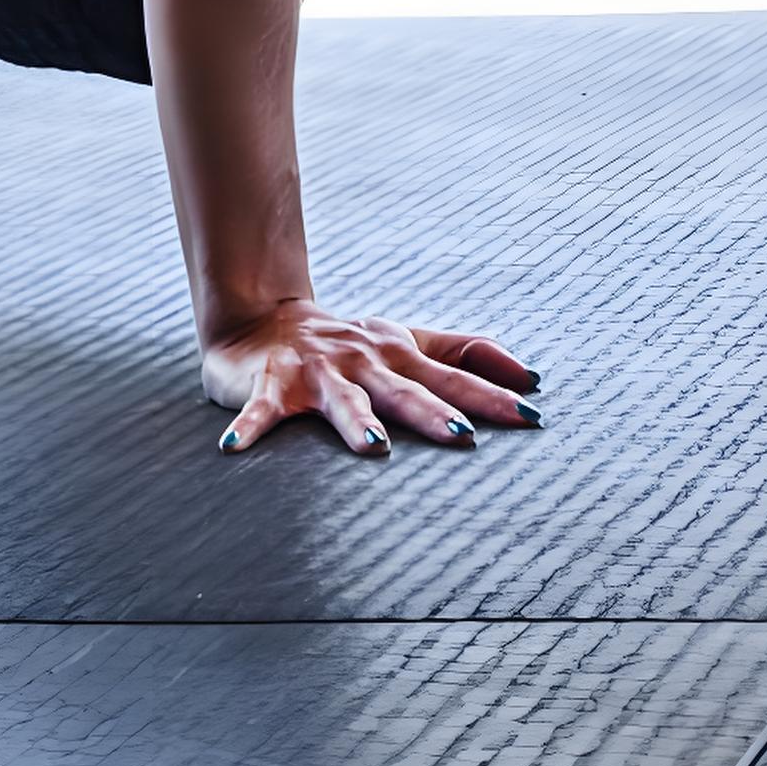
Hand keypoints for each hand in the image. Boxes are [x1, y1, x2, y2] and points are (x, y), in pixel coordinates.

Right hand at [204, 301, 544, 454]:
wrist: (261, 317)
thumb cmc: (348, 342)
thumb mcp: (408, 341)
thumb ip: (466, 354)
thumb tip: (532, 376)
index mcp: (399, 353)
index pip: (453, 376)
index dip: (491, 396)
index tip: (531, 418)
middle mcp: (363, 361)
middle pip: (405, 391)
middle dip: (433, 413)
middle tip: (464, 438)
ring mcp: (317, 373)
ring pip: (341, 401)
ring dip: (357, 423)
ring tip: (374, 448)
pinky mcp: (270, 384)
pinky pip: (259, 411)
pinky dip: (248, 427)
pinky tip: (234, 448)